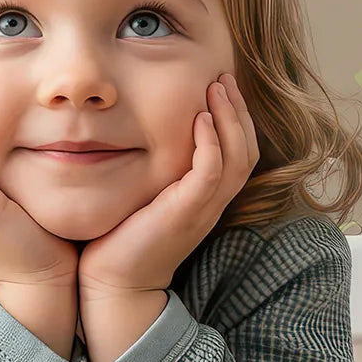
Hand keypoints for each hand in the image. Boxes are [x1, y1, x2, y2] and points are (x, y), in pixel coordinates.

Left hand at [77, 72, 259, 298]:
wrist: (114, 284)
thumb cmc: (122, 239)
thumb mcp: (146, 196)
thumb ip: (157, 170)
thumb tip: (140, 133)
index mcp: (207, 198)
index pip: (239, 152)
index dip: (236, 118)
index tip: (220, 86)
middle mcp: (212, 203)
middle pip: (247, 150)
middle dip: (238, 110)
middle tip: (224, 77)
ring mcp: (203, 209)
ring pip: (237, 157)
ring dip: (230, 118)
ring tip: (216, 87)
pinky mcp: (186, 213)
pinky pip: (211, 172)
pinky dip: (211, 143)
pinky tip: (200, 119)